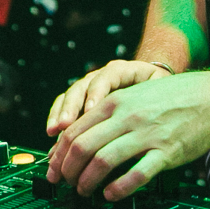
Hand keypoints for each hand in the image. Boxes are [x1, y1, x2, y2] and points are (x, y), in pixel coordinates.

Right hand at [45, 59, 167, 136]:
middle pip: (83, 86)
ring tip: (54, 131)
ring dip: (60, 115)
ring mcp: (88, 87)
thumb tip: (140, 132)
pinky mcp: (80, 99)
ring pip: (70, 96)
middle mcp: (102, 77)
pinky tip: (51, 136)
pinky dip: (56, 120)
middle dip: (72, 107)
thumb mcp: (158, 96)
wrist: (151, 86)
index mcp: (123, 71)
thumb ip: (147, 108)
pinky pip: (63, 106)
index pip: (108, 77)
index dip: (97, 93)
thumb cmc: (157, 95)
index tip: (91, 110)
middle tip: (64, 125)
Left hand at [47, 69, 209, 200]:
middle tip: (65, 185)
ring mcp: (148, 135)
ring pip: (103, 161)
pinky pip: (136, 175)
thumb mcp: (136, 95)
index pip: (74, 130)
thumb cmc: (175, 97)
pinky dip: (118, 189)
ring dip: (87, 182)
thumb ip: (109, 113)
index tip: (53, 170)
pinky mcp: (167, 153)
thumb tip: (79, 137)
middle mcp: (128, 117)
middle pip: (82, 147)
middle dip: (68, 171)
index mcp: (117, 101)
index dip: (58, 155)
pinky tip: (111, 195)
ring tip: (85, 192)